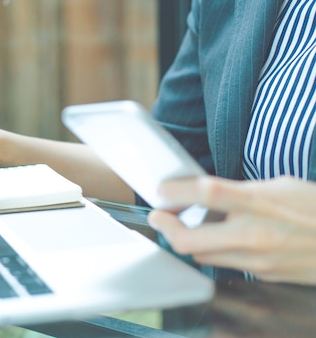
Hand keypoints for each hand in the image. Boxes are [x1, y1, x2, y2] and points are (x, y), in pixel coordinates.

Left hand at [148, 176, 315, 284]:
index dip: (175, 191)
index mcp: (258, 203)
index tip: (161, 190)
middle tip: (160, 216)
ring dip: (187, 239)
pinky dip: (214, 250)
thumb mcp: (278, 187)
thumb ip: (240, 190)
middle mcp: (253, 234)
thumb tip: (208, 193)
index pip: (206, 193)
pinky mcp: (261, 274)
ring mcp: (256, 259)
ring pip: (200, 255)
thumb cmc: (315, 209)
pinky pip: (224, 263)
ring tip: (186, 224)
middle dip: (166, 227)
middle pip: (189, 239)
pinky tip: (218, 238)